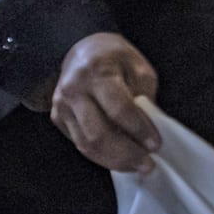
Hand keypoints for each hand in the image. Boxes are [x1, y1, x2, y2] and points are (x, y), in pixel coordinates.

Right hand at [42, 32, 161, 173]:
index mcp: (97, 71)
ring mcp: (62, 106)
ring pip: (86, 145)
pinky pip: (80, 144)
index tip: (156, 145)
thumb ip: (145, 99)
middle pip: (98, 134)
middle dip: (126, 154)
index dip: (139, 130)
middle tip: (148, 164)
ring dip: (114, 161)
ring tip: (137, 166)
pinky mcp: (58, 118)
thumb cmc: (116, 58)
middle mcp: (74, 89)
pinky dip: (102, 157)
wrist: (83, 48)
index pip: (119, 109)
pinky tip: (120, 160)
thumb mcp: (139, 69)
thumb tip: (150, 132)